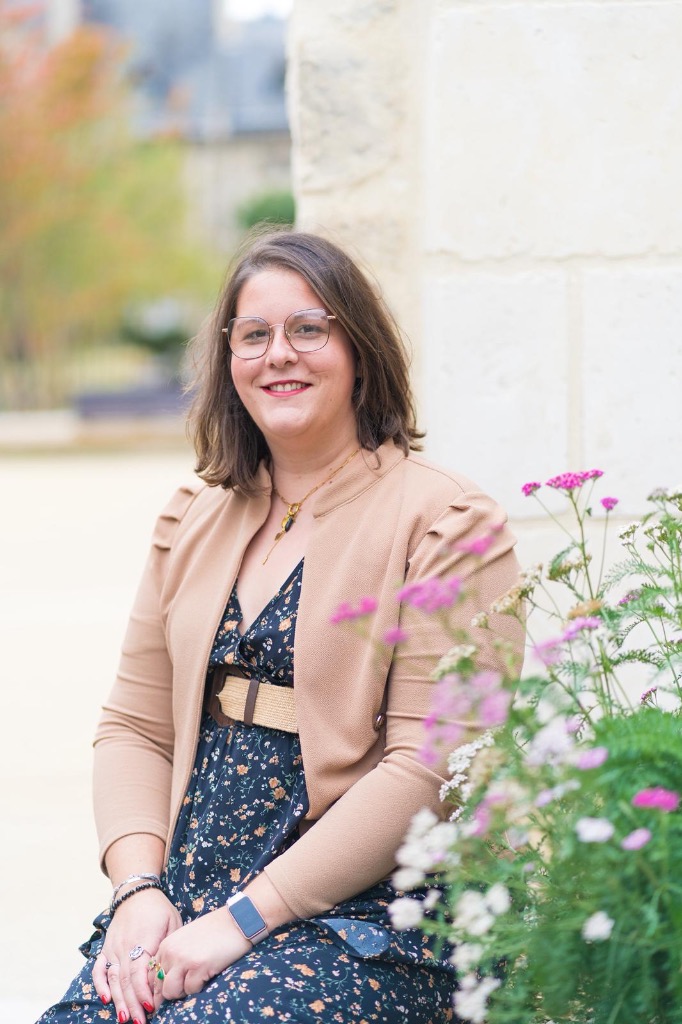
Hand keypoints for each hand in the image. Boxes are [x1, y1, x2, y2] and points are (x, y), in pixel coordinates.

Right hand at [92, 888, 181, 1021]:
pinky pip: (99, 969)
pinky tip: (106, 999)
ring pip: (113, 979)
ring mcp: (113, 949)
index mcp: (143, 940)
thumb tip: (169, 972)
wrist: (136, 892)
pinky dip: (100, 984)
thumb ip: (169, 947)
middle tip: (141, 1023)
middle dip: (133, 1004)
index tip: (151, 1007)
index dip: (143, 991)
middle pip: (126, 981)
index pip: (139, 972)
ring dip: (119, 1000)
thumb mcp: (172, 922)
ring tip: (125, 1019)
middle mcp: (124, 947)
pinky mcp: (106, 949)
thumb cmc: (158, 909)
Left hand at [151, 907, 250, 1005]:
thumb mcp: (186, 940)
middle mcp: (170, 952)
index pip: (151, 975)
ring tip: (196, 979)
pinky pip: (191, 990)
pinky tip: (208, 973)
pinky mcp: (198, 966)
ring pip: (171, 992)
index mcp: (166, 945)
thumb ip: (173, 957)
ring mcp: (183, 959)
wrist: (236, 921)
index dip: (161, 986)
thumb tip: (164, 983)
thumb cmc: (214, 931)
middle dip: (173, 990)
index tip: (173, 986)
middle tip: (188, 983)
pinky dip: (199, 987)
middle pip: (160, 987)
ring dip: (184, 991)